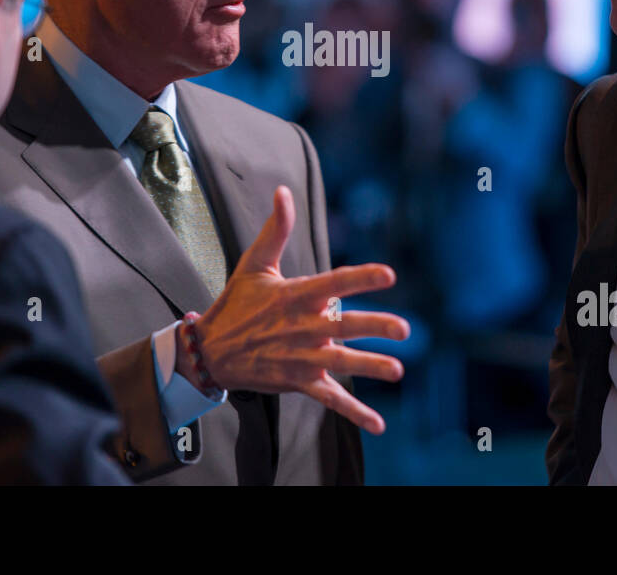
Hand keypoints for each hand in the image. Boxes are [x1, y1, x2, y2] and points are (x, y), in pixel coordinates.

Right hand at [177, 185, 408, 433]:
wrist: (212, 351)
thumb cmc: (238, 304)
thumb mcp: (255, 264)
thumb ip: (276, 229)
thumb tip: (284, 192)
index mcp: (295, 296)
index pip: (334, 282)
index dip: (361, 278)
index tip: (389, 275)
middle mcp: (302, 327)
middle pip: (343, 326)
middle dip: (374, 328)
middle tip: (404, 329)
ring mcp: (301, 358)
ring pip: (341, 363)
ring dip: (370, 367)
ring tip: (397, 370)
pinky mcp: (299, 382)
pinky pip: (331, 399)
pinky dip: (354, 413)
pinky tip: (378, 423)